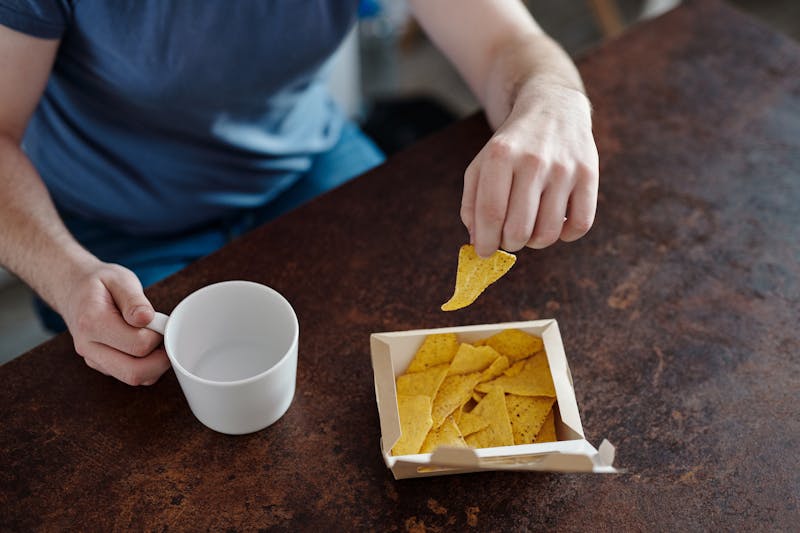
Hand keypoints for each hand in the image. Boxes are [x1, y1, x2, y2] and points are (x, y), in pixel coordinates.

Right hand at [56, 259, 169, 384]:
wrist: (74, 291)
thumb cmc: (99, 284)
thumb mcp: (119, 279)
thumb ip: (134, 300)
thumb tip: (146, 318)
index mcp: (92, 323)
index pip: (138, 344)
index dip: (158, 334)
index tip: (160, 321)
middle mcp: (89, 347)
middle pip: (135, 372)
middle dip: (161, 358)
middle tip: (165, 336)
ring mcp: (94, 360)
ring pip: (134, 378)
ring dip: (155, 364)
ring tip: (157, 338)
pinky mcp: (102, 365)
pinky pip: (131, 376)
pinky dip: (148, 367)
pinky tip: (149, 346)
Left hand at [461, 83, 598, 256]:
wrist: (553, 108)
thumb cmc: (511, 147)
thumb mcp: (482, 165)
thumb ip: (472, 203)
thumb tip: (478, 243)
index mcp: (500, 155)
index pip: (491, 213)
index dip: (485, 242)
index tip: (484, 252)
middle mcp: (534, 160)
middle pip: (519, 229)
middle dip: (509, 244)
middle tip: (508, 238)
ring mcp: (565, 168)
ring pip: (548, 233)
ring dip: (535, 241)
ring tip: (530, 228)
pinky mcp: (589, 174)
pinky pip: (580, 225)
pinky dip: (566, 235)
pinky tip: (556, 223)